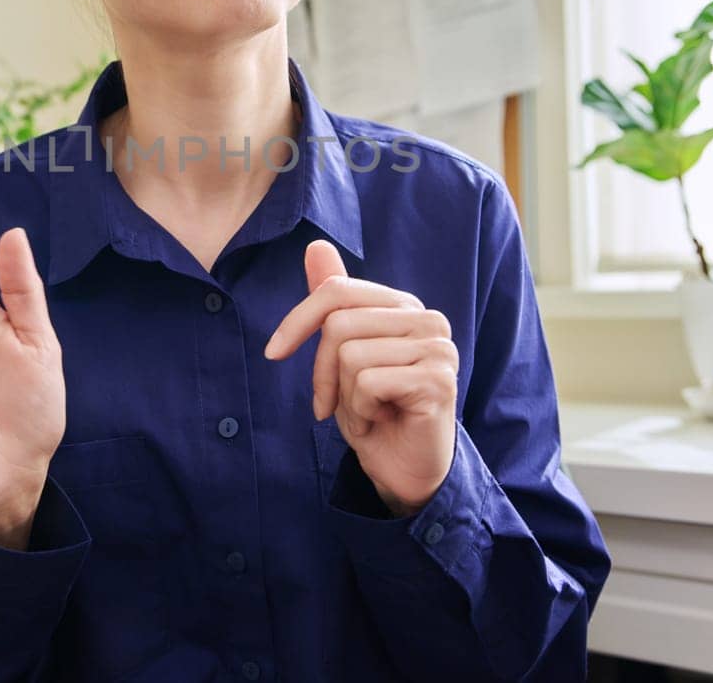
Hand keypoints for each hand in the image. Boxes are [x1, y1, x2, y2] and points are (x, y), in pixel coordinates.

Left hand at [263, 240, 458, 517]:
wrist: (403, 468)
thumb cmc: (374, 410)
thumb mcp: (341, 353)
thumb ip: (333, 303)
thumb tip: (316, 246)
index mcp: (402, 305)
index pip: (336, 291)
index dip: (297, 321)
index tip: (273, 353)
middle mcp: (427, 319)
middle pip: (339, 326)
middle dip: (323, 373)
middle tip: (336, 404)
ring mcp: (437, 348)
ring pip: (351, 356)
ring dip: (345, 397)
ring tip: (367, 412)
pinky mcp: (439, 380)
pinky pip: (368, 383)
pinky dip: (360, 412)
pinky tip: (380, 422)